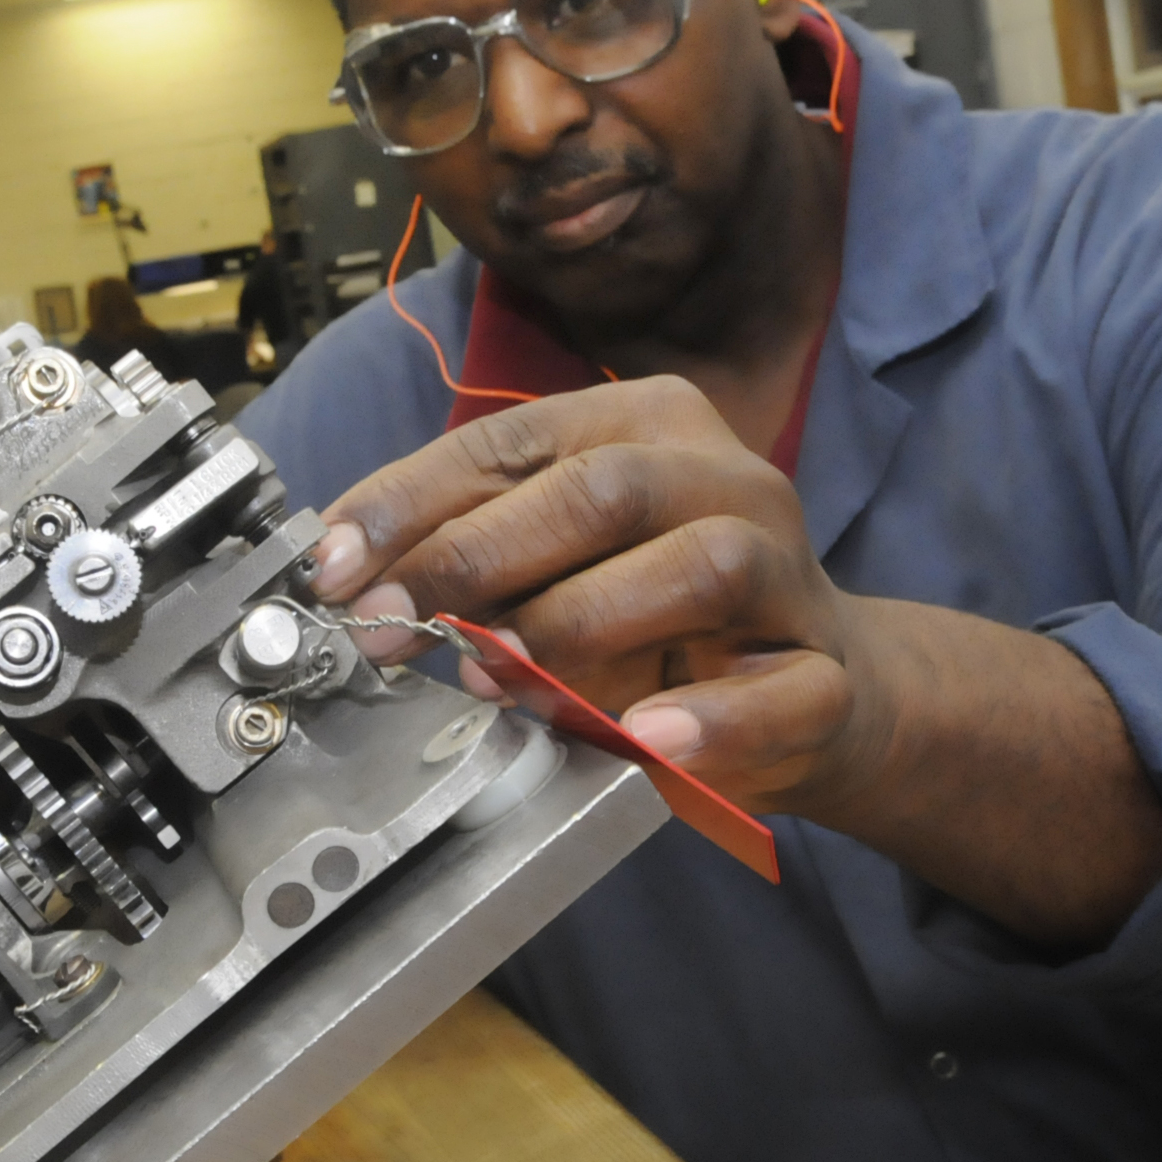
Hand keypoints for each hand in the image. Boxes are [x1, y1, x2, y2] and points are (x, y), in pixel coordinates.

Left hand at [308, 378, 884, 817]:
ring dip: (580, 625)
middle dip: (476, 558)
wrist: (825, 691)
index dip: (411, 502)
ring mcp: (788, 571)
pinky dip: (712, 717)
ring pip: (700, 569)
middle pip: (602, 491)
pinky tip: (649, 737)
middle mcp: (724, 477)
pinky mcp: (827, 673)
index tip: (333, 568)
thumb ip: (472, 553)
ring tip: (497, 679)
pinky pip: (782, 690)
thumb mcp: (558, 565)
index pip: (512, 442)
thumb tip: (349, 570)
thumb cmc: (663, 618)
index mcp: (646, 425)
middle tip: (392, 629)